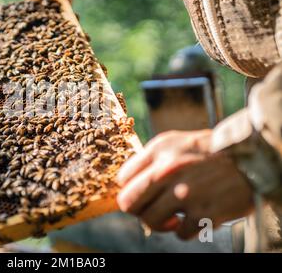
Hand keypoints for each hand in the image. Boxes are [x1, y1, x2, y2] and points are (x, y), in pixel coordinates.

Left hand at [116, 130, 254, 239]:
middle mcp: (168, 170)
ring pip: (150, 221)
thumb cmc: (210, 151)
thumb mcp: (176, 142)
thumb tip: (129, 182)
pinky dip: (185, 229)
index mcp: (159, 150)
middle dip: (137, 209)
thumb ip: (151, 159)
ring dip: (160, 222)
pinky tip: (195, 217)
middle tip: (149, 209)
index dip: (129, 189)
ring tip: (173, 216)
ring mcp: (185, 193)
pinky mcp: (203, 214)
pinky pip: (179, 233)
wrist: (251, 158)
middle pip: (128, 202)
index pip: (123, 178)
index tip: (140, 194)